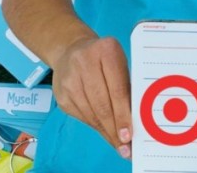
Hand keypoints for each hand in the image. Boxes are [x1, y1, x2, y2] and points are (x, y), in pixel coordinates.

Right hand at [51, 35, 132, 158]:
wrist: (72, 50)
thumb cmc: (105, 59)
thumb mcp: (119, 63)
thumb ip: (126, 85)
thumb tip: (135, 118)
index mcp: (106, 51)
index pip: (117, 89)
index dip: (123, 114)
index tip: (129, 134)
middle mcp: (85, 63)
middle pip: (102, 104)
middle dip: (114, 128)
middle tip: (125, 146)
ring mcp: (69, 79)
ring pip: (90, 113)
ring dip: (105, 131)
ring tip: (118, 144)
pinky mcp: (61, 94)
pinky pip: (80, 116)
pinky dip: (94, 126)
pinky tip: (104, 131)